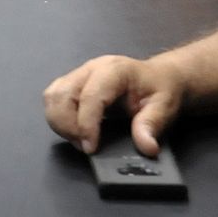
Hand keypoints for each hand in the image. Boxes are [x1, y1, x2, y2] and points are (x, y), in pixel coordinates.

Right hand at [42, 55, 184, 156]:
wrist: (158, 76)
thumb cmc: (160, 88)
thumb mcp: (165, 106)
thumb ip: (152, 125)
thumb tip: (145, 147)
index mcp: (114, 70)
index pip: (90, 96)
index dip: (86, 124)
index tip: (90, 148)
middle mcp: (91, 68)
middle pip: (62, 94)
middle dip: (68, 126)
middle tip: (86, 146)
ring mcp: (79, 73)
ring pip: (52, 96)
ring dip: (59, 122)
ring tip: (79, 139)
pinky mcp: (73, 82)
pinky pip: (53, 97)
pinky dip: (57, 116)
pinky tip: (74, 129)